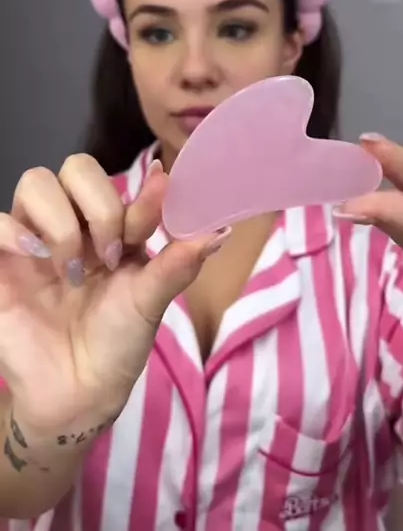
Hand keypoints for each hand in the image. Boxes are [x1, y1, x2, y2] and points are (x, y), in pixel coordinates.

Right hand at [0, 155, 225, 437]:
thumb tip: (221, 229)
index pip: (124, 186)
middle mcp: (76, 226)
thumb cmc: (118, 344)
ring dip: (61, 221)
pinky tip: (35, 257)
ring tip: (73, 269)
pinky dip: (15, 231)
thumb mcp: (151, 302)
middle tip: (111, 255)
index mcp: (114, 230)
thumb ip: (178, 264)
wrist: (77, 394)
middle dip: (99, 205)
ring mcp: (37, 241)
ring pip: (37, 182)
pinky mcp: (3, 263)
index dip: (144, 193)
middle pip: (77, 168)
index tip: (160, 199)